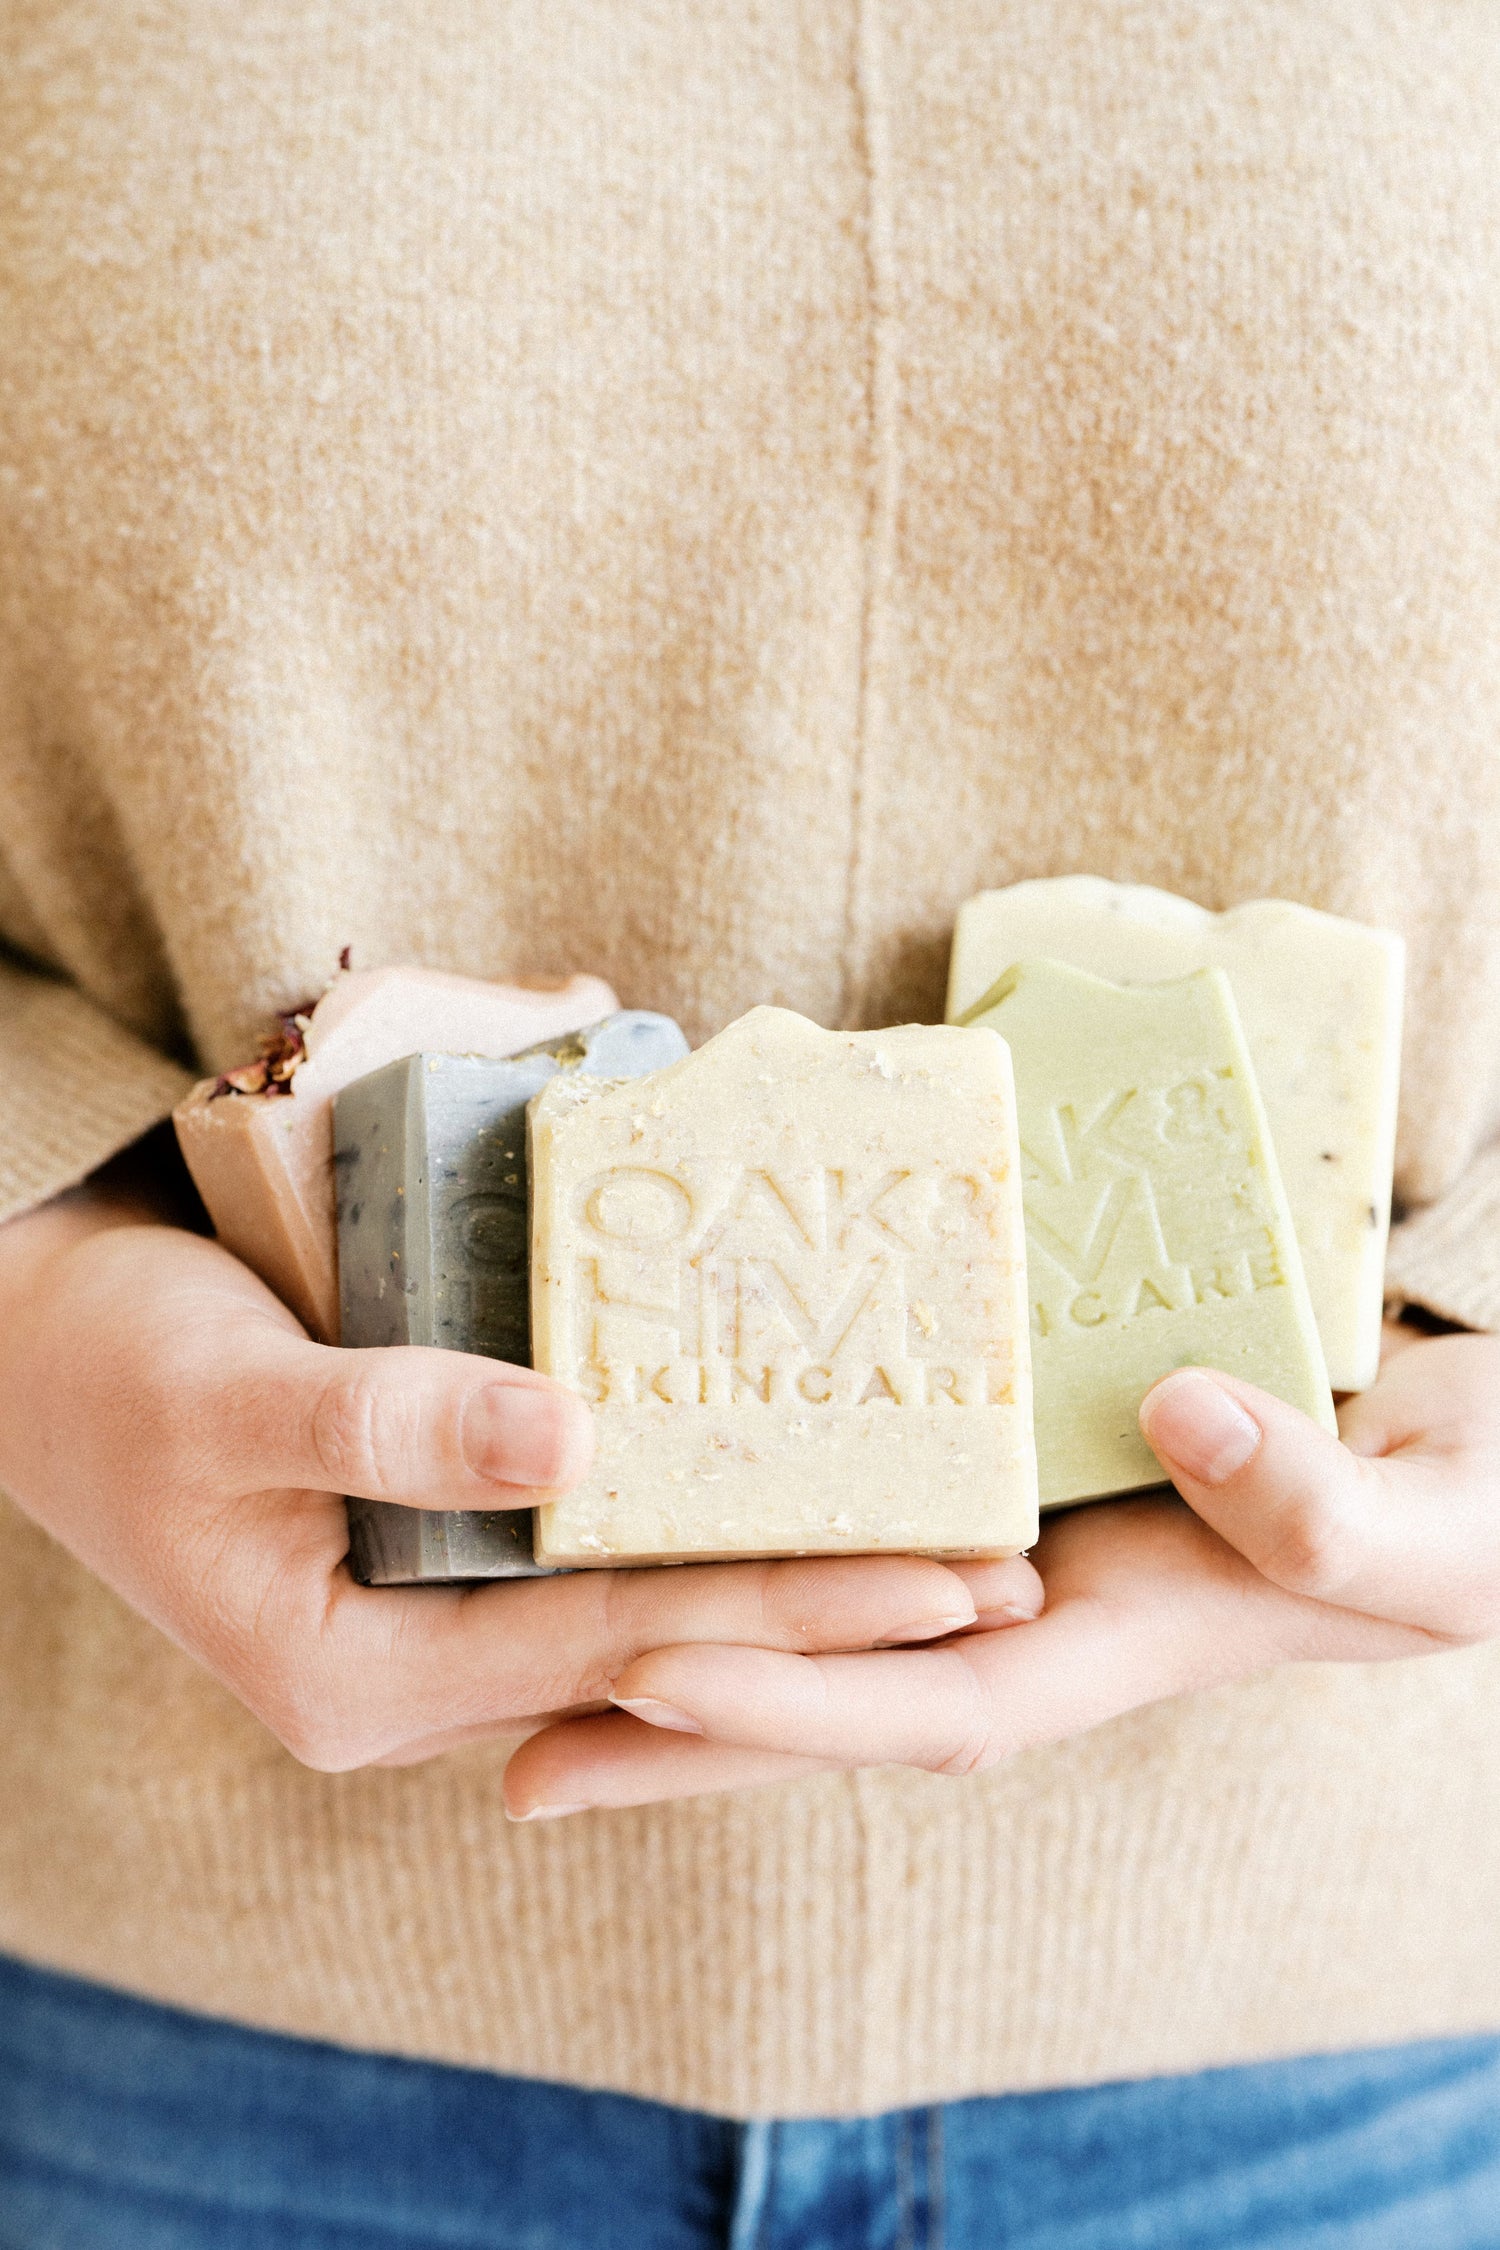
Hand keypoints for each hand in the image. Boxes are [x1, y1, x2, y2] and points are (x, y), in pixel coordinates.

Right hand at [0, 1168, 1030, 1774]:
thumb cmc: (111, 1367)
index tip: (948, 1580)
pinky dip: (694, 1514)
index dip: (787, 1609)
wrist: (31, 1351)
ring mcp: (430, 1614)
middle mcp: (411, 1670)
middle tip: (1008, 1577)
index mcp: (357, 1675)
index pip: (619, 1644)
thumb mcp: (226, 1395)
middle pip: (657, 1637)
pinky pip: (593, 1549)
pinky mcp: (441, 1551)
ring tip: (945, 1540)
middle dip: (831, 1611)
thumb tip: (576, 1446)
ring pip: (637, 1598)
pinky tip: (789, 1477)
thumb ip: (389, 1420)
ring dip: (782, 1565)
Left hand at [505, 1325, 1499, 1816]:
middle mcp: (1044, 1610)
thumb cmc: (1473, 1499)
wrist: (1469, 1444)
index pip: (936, 1703)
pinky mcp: (1013, 1467)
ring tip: (537, 1655)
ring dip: (699, 1634)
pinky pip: (872, 1511)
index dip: (798, 1703)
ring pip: (837, 1610)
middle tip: (505, 1757)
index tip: (645, 1677)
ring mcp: (1019, 1546)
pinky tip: (681, 1500)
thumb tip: (1185, 1421)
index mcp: (1122, 1643)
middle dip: (688, 1735)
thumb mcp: (1438, 1526)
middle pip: (843, 1692)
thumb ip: (1326, 1509)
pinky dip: (775, 1524)